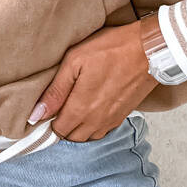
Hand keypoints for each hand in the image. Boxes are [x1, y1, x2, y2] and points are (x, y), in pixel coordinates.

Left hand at [27, 20, 158, 141]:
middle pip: (71, 137)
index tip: (46, 109)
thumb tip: (37, 114)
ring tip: (74, 107)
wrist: (149, 50)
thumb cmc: (111, 49)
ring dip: (78, 128)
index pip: (57, 131)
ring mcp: (111, 120)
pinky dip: (93, 125)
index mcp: (81, 109)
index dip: (48, 122)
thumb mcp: (75, 61)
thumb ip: (55, 90)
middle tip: (59, 106)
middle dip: (62, 126)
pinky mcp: (122, 115)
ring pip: (88, 137)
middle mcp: (96, 121)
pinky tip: (91, 108)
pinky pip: (102, 130)